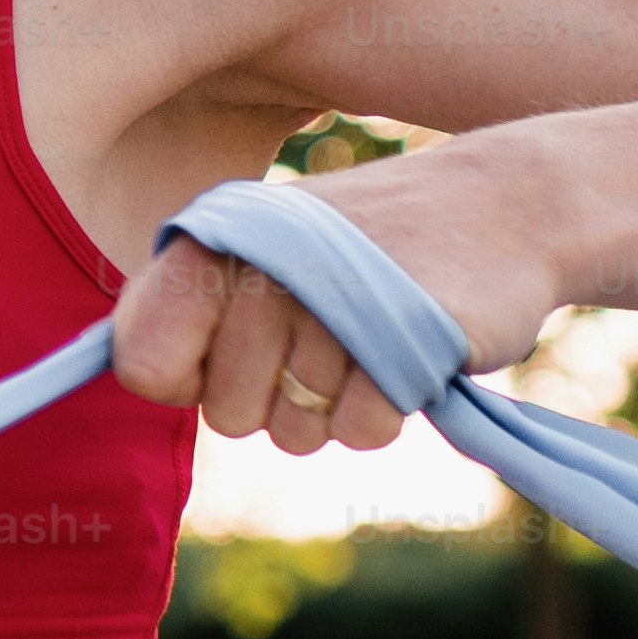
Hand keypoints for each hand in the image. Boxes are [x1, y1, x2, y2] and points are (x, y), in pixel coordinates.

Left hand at [114, 156, 556, 457]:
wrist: (505, 204)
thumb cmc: (369, 245)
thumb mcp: (268, 249)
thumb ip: (191, 301)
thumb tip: (132, 371)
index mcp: (216, 242)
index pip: (141, 362)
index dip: (183, 379)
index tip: (223, 356)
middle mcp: (263, 270)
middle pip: (226, 416)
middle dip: (275, 399)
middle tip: (326, 339)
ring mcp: (332, 305)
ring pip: (293, 434)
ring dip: (333, 407)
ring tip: (370, 340)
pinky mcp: (405, 343)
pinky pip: (360, 434)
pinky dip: (385, 411)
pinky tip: (409, 352)